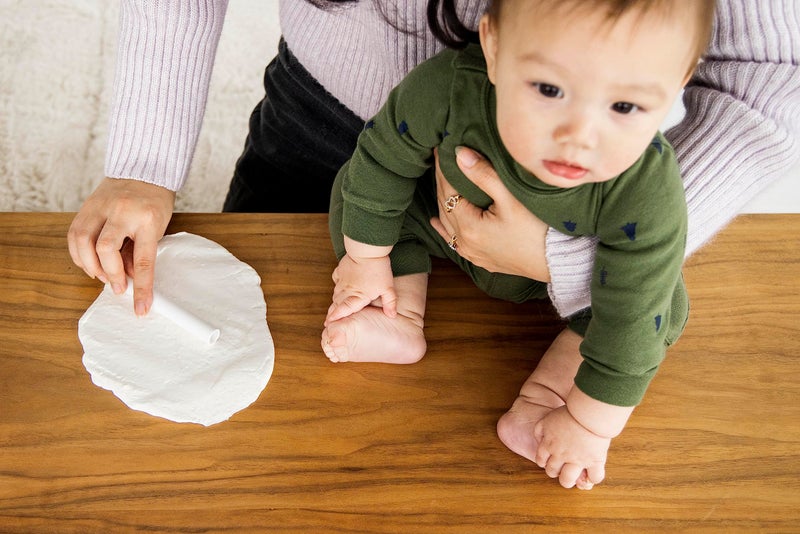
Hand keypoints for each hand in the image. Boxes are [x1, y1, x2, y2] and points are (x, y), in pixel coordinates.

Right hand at [68, 177, 174, 315]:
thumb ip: (141, 252)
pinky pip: (74, 234)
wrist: (144, 169)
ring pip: (82, 241)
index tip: (140, 308)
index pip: (143, 260)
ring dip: (89, 265)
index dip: (141, 287)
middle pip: (105, 249)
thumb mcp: (157, 228)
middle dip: (109, 274)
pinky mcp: (86, 206)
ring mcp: (101, 207)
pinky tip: (89, 262)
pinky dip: (78, 253)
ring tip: (101, 276)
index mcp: (148, 219)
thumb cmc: (155, 202)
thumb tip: (129, 279)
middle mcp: (122, 212)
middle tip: (117, 286)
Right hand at [326, 253, 397, 323]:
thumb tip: (392, 315)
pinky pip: (336, 279)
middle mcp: (348, 289)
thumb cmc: (378, 269)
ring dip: (335, 300)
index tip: (328, 322)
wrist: (367, 250)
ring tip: (333, 306)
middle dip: (332, 312)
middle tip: (328, 320)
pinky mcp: (341, 270)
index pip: (344, 309)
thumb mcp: (388, 288)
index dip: (336, 316)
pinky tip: (338, 285)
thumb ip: (390, 303)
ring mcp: (343, 280)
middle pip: (337, 303)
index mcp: (358, 296)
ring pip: (336, 293)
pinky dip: (336, 284)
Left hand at [430, 146, 550, 281]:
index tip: (440, 149)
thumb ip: (484, 175)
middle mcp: (465, 242)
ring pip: (447, 224)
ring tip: (440, 182)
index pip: (447, 190)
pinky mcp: (482, 260)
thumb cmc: (538, 229)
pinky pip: (454, 241)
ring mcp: (472, 254)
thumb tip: (460, 154)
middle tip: (439, 160)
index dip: (443, 169)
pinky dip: (445, 228)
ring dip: (442, 202)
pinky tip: (437, 222)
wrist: (557, 261)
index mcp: (468, 226)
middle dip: (441, 182)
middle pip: (444, 206)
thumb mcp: (511, 198)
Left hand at [533, 405, 609, 489]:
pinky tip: (592, 473)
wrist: (588, 413)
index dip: (544, 462)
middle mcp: (561, 455)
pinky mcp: (594, 461)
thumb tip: (538, 440)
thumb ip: (539, 430)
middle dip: (554, 471)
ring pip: (567, 480)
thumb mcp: (547, 418)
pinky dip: (593, 478)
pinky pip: (594, 478)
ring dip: (568, 480)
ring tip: (573, 476)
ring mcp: (577, 460)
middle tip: (561, 468)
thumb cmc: (569, 413)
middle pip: (551, 472)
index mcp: (549, 444)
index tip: (549, 460)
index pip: (541, 460)